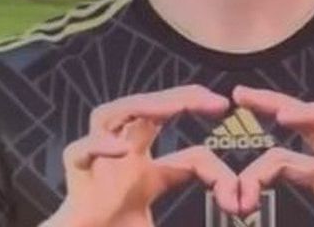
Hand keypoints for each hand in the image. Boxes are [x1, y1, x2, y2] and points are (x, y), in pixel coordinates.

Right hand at [42, 85, 239, 226]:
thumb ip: (191, 225)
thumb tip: (232, 214)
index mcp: (147, 178)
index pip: (188, 156)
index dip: (214, 168)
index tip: (238, 193)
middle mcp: (123, 163)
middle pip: (148, 113)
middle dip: (180, 99)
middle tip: (215, 100)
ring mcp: (97, 168)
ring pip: (111, 115)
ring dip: (141, 106)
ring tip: (170, 107)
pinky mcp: (74, 182)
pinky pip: (80, 152)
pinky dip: (98, 146)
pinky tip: (120, 151)